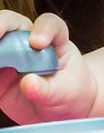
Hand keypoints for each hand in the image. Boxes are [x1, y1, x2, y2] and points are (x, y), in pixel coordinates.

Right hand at [0, 11, 97, 125]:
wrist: (56, 110)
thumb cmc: (67, 94)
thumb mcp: (64, 94)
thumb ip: (47, 89)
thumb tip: (27, 83)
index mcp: (52, 39)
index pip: (50, 25)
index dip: (43, 29)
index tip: (37, 43)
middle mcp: (26, 40)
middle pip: (9, 22)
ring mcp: (7, 52)